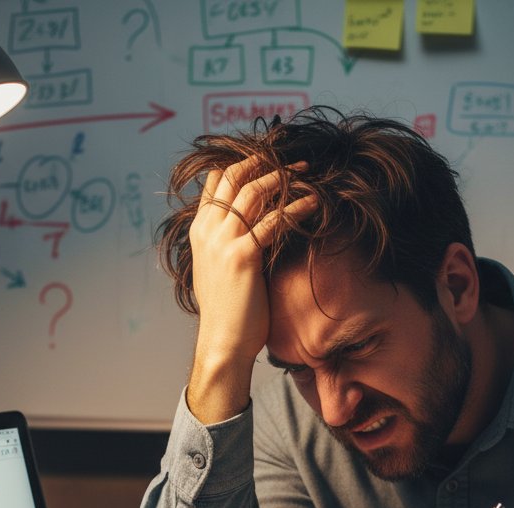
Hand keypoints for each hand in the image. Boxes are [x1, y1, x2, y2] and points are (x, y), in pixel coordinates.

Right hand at [186, 157, 314, 423]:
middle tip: (291, 160)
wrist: (223, 341)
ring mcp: (223, 241)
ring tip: (306, 173)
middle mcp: (208, 231)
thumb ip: (222, 244)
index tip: (266, 159)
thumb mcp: (215, 270)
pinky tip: (314, 202)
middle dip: (263, 162)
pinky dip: (297, 206)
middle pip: (234, 177)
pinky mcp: (244, 255)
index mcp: (199, 232)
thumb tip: (244, 230)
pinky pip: (274, 220)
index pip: (215, 182)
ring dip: (283, 177)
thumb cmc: (226, 312)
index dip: (241, 165)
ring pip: (254, 192)